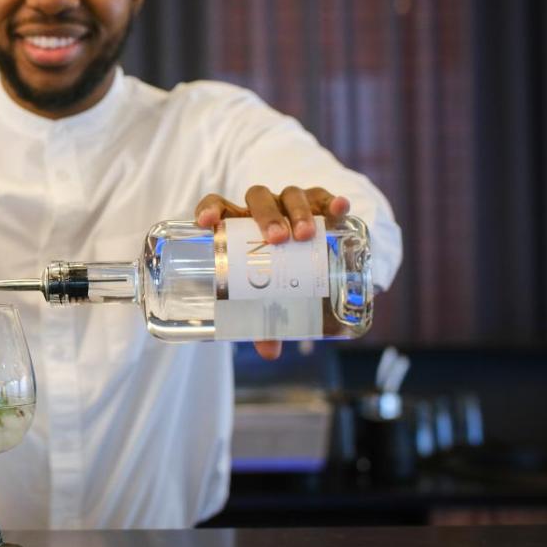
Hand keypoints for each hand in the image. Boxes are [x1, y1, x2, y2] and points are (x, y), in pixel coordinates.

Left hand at [192, 186, 351, 361]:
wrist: (303, 256)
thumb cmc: (272, 276)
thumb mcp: (264, 296)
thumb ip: (262, 320)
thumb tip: (270, 352)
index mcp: (238, 224)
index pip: (217, 205)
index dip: (209, 209)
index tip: (206, 223)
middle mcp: (262, 209)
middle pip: (259, 198)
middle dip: (268, 215)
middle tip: (278, 239)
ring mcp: (289, 204)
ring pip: (291, 195)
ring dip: (298, 211)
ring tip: (306, 234)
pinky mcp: (317, 205)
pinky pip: (322, 197)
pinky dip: (330, 200)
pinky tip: (340, 208)